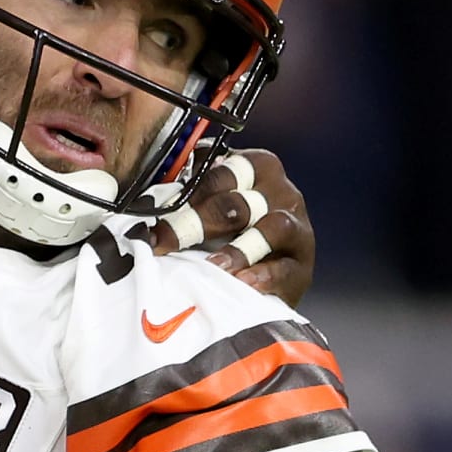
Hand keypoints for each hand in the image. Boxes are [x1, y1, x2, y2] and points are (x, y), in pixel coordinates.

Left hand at [151, 147, 313, 307]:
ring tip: (213, 266)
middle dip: (197, 222)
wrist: (262, 277)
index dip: (187, 194)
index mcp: (256, 167)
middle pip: (239, 201)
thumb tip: (147, 194)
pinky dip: (263, 275)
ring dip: (238, 248)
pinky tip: (241, 283)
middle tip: (165, 243)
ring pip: (272, 227)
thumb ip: (187, 194)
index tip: (154, 218)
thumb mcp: (208, 207)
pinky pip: (286, 267)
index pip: (222, 172)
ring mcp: (297, 227)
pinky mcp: (303, 265)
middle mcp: (281, 192)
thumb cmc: (228, 234)